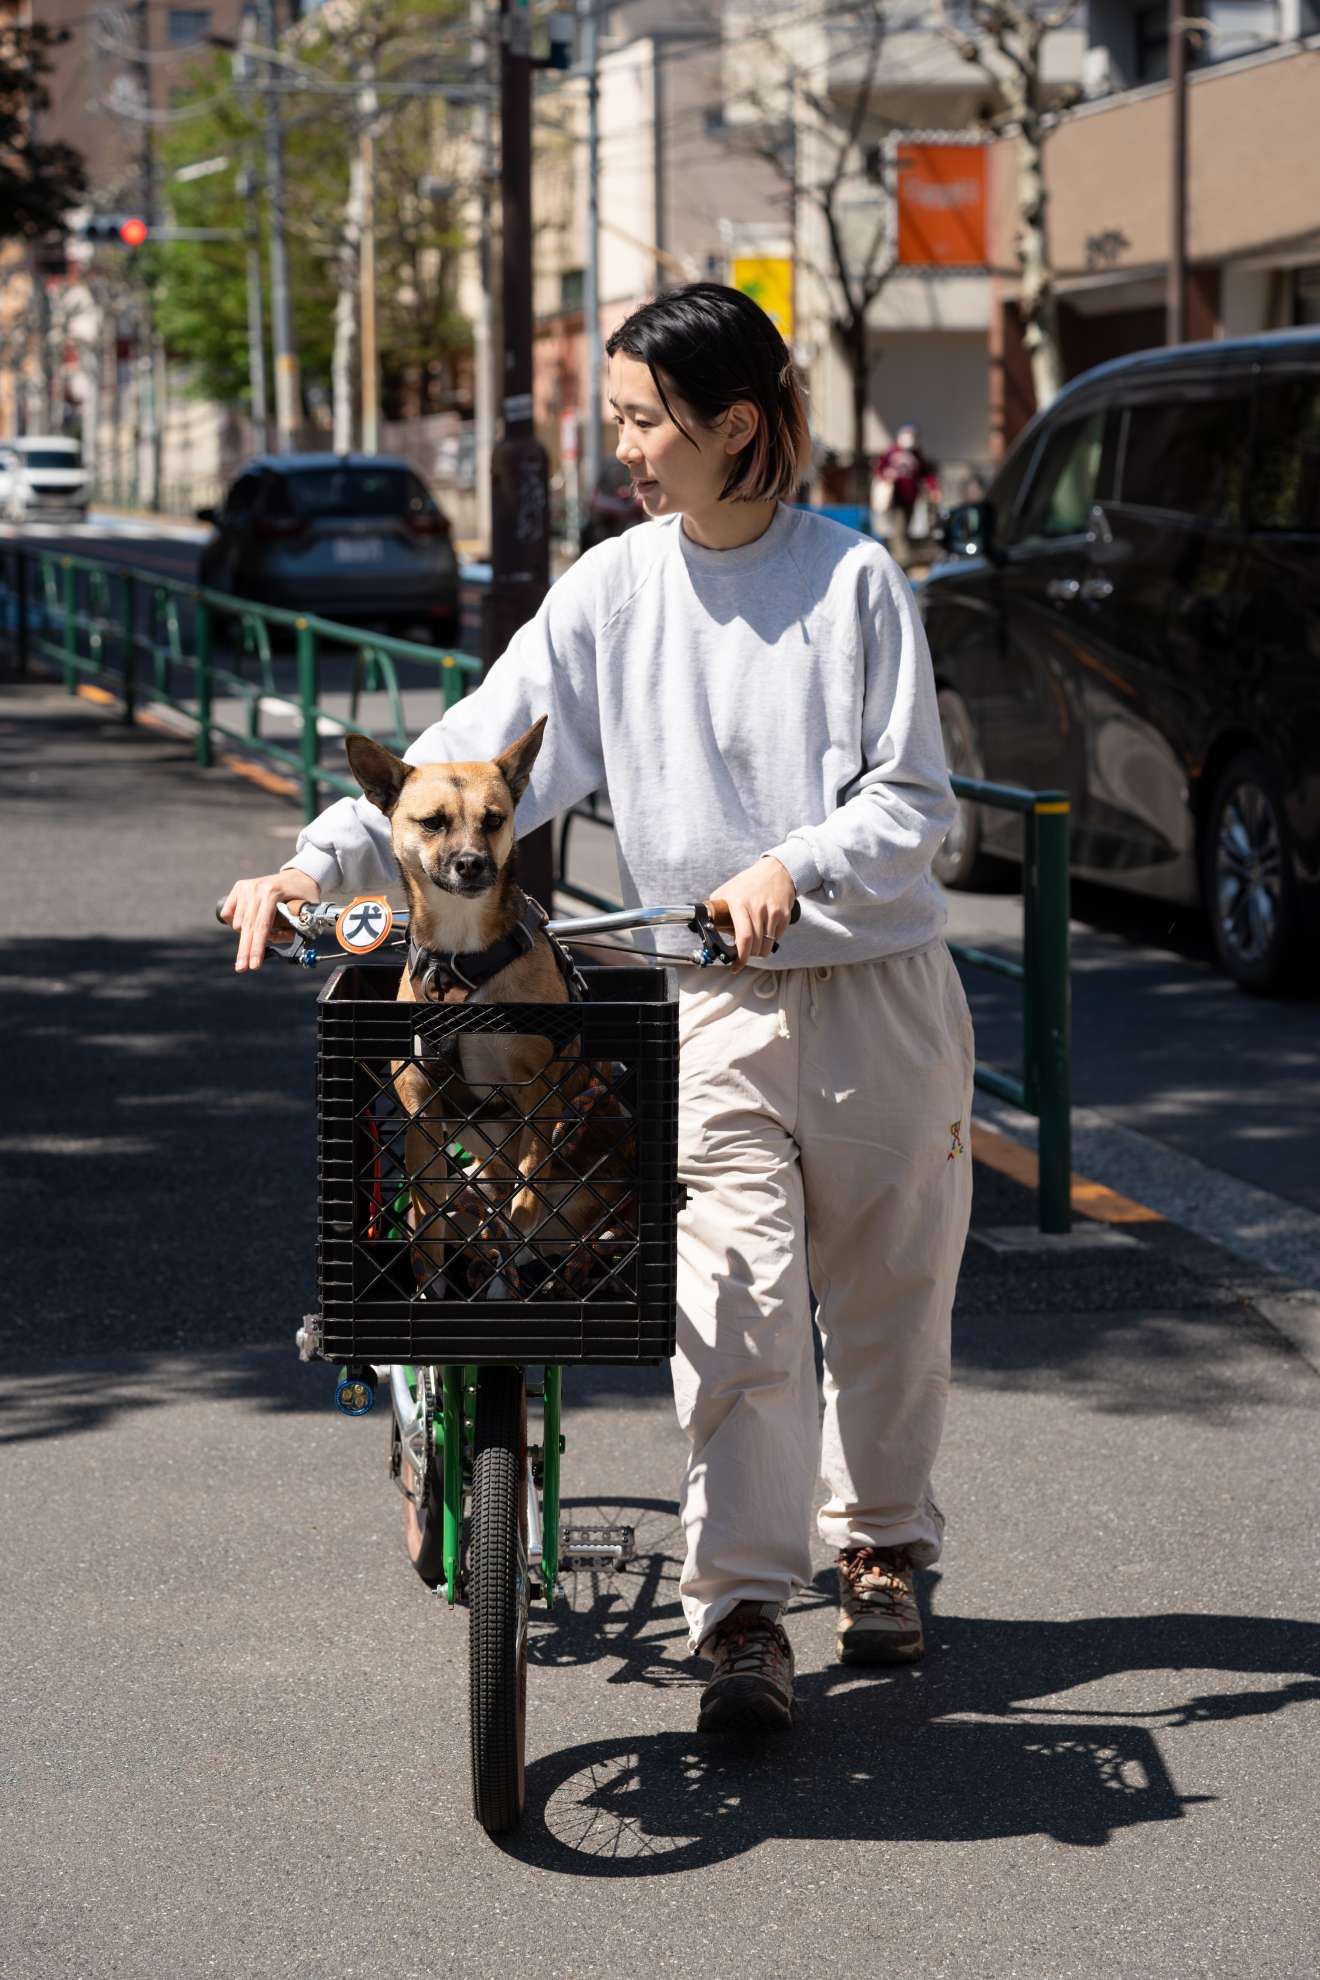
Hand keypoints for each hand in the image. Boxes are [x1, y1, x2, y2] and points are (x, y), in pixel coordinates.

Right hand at [220, 867, 320, 972]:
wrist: (297, 877)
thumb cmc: (304, 895)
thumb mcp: (307, 911)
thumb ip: (296, 927)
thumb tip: (279, 942)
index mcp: (273, 892)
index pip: (262, 926)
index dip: (257, 948)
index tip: (254, 965)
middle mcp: (256, 888)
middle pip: (247, 927)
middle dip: (245, 950)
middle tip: (242, 968)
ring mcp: (246, 887)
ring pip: (238, 923)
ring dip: (249, 935)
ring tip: (265, 933)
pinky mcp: (239, 888)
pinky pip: (228, 914)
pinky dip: (236, 924)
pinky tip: (248, 925)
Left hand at [712, 855, 796, 971]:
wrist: (776, 871)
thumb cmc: (747, 883)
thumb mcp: (726, 892)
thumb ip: (716, 912)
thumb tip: (708, 932)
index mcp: (739, 903)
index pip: (744, 938)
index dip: (741, 957)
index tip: (735, 966)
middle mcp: (757, 908)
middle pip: (756, 946)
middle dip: (748, 956)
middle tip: (743, 954)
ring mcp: (773, 912)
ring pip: (767, 946)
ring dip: (759, 951)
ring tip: (753, 944)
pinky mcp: (784, 915)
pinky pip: (776, 938)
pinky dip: (769, 940)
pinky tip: (764, 931)